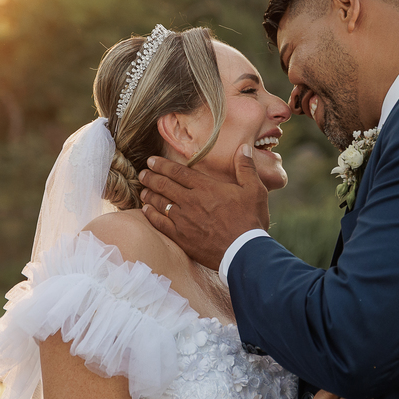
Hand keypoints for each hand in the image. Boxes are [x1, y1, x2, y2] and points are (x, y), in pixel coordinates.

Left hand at [140, 145, 269, 269]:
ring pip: (160, 203)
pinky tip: (146, 210)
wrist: (244, 251)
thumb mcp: (255, 190)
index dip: (162, 165)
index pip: (178, 172)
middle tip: (142, 173)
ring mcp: (183, 220)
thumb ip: (246, 167)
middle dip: (151, 177)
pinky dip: (151, 214)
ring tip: (142, 189)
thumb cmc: (250, 220)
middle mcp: (190, 201)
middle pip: (164, 185)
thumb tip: (242, 148)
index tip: (151, 161)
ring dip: (149, 194)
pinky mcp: (181, 237)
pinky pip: (160, 223)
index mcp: (206, 187)